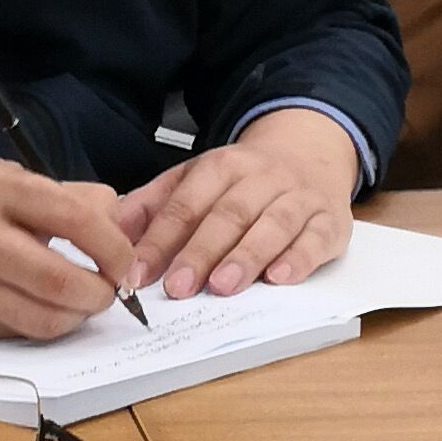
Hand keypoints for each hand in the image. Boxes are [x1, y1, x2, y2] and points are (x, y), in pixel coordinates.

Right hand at [0, 157, 144, 343]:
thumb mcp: (2, 179)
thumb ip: (63, 197)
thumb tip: (119, 220)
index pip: (76, 220)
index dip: (114, 249)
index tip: (124, 264)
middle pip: (60, 280)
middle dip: (98, 294)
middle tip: (107, 293)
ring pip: (41, 319)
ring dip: (74, 318)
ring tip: (78, 304)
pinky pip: (14, 331)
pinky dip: (40, 325)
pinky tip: (40, 309)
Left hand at [121, 108, 359, 304]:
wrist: (311, 153)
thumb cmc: (243, 180)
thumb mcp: (195, 179)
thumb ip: (154, 204)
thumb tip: (111, 229)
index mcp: (222, 166)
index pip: (186, 203)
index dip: (160, 240)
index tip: (138, 274)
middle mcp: (262, 177)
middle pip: (229, 214)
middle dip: (201, 251)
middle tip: (178, 287)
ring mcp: (300, 198)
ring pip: (273, 224)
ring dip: (247, 256)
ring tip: (223, 287)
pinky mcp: (330, 221)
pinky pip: (316, 238)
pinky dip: (299, 258)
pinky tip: (280, 278)